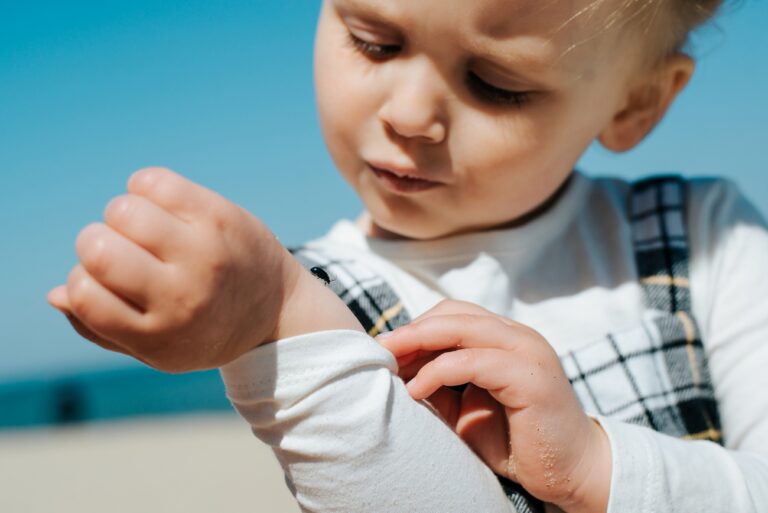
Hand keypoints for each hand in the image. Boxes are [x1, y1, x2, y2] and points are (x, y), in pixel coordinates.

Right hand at [48, 167, 303, 371]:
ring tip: (146, 229)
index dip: (82, 280)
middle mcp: (182, 294)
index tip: (107, 282)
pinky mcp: (219, 215)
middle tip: (125, 252)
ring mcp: (203, 251)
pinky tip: (160, 205)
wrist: (276, 310)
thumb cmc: (203, 328)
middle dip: (95, 244)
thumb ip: (101, 330)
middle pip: (97, 248)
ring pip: (123, 211)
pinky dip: (143, 187)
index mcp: (158, 334)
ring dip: (121, 216)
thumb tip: (58, 293)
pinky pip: (152, 181)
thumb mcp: (156, 350)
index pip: (83, 293)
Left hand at [377, 300, 610, 512]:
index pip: (453, 314)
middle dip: (410, 330)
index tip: (383, 348)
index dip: (416, 327)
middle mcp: (518, 336)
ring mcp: (528, 351)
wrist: (571, 472)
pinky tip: (415, 391)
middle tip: (378, 349)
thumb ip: (439, 385)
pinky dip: (437, 373)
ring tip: (389, 364)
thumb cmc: (517, 442)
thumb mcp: (467, 408)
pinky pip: (472, 362)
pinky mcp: (530, 376)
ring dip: (418, 343)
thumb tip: (398, 371)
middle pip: (453, 314)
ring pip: (462, 328)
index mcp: (506, 338)